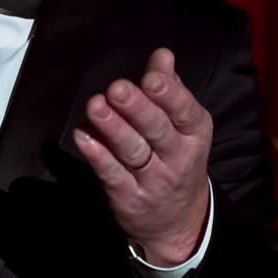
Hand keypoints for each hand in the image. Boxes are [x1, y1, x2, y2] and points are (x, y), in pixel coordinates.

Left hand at [73, 47, 211, 266]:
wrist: (177, 222)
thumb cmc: (176, 159)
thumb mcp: (183, 126)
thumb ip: (170, 88)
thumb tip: (162, 55)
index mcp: (194, 134)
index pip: (185, 112)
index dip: (169, 95)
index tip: (151, 78)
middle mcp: (177, 157)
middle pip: (157, 131)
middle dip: (137, 108)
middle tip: (117, 89)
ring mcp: (153, 180)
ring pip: (133, 152)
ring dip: (112, 128)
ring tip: (95, 106)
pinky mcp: (129, 197)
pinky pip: (112, 175)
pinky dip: (97, 155)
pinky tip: (83, 136)